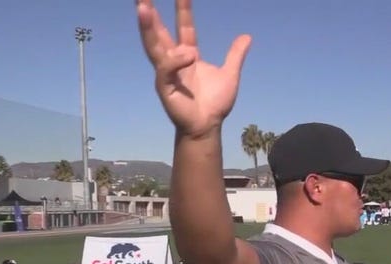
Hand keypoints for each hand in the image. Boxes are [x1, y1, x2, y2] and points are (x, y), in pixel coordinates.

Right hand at [136, 0, 250, 136]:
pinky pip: (166, 69)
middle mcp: (174, 60)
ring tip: (143, 8)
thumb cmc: (215, 103)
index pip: (184, 27)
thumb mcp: (230, 74)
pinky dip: (175, 61)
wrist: (208, 126)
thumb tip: (247, 36)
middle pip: (159, 31)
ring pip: (153, 45)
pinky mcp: (164, 86)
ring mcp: (167, 73)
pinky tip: (188, 55)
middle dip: (149, 13)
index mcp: (188, 55)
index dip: (183, 10)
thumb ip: (235, 55)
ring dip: (147, 27)